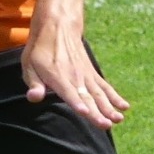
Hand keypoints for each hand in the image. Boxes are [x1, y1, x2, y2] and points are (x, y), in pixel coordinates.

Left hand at [21, 9, 129, 129]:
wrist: (58, 28)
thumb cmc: (40, 51)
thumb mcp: (29, 65)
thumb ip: (34, 83)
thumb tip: (34, 97)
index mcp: (57, 76)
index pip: (68, 92)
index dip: (76, 103)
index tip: (85, 112)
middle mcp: (74, 77)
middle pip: (87, 98)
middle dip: (96, 113)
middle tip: (106, 125)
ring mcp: (86, 76)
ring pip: (99, 94)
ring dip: (109, 108)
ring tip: (118, 120)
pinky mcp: (92, 74)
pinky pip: (105, 87)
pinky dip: (115, 97)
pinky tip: (124, 107)